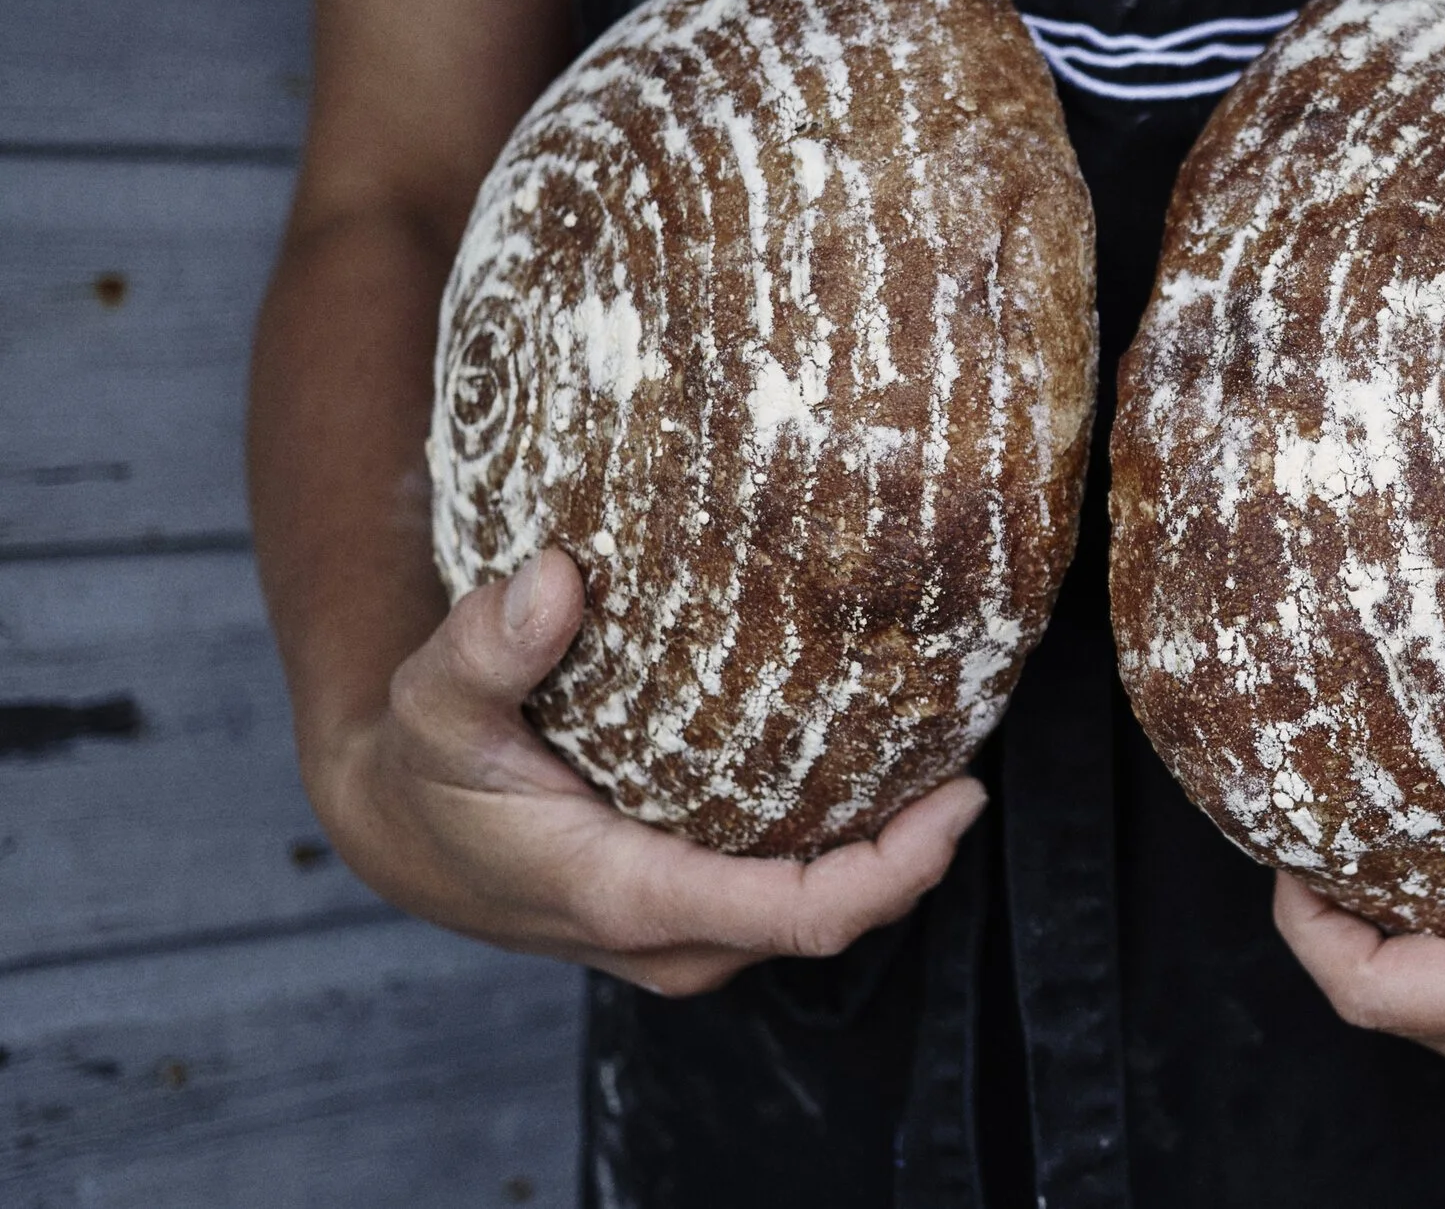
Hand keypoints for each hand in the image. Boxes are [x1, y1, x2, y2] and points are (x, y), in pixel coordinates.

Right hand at [302, 547, 987, 995]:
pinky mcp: (690, 909)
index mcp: (629, 896)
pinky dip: (843, 848)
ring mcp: (686, 931)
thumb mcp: (432, 700)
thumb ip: (485, 646)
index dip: (897, 870)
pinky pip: (791, 894)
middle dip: (913, 853)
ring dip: (885, 852)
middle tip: (972, 751)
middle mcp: (672, 935)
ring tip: (942, 754)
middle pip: (834, 919)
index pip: (800, 914)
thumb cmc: (425, 765)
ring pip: (817, 912)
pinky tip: (877, 771)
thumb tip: (558, 583)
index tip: (963, 800)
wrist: (398, 826)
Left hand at [1272, 613, 1444, 1113]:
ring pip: (1415, 1006)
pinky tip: (1427, 862)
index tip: (1286, 833)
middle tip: (1313, 808)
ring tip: (1358, 828)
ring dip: (1379, 930)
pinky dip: (1427, 943)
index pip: (1374, 989)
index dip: (1305, 920)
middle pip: (1379, 997)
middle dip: (1333, 914)